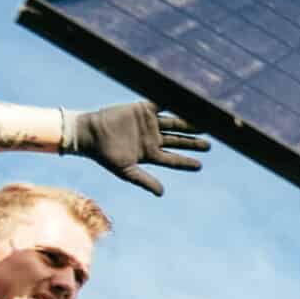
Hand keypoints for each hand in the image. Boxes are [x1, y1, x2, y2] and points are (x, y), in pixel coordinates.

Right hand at [61, 100, 209, 195]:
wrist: (90, 133)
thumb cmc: (105, 154)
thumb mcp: (126, 170)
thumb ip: (144, 180)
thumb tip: (162, 193)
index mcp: (150, 154)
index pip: (172, 159)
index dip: (186, 162)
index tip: (200, 166)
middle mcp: (153, 138)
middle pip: (178, 141)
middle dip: (193, 143)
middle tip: (209, 146)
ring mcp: (150, 123)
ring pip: (175, 123)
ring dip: (189, 124)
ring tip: (206, 125)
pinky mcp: (144, 109)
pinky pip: (163, 105)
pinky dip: (175, 104)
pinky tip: (188, 105)